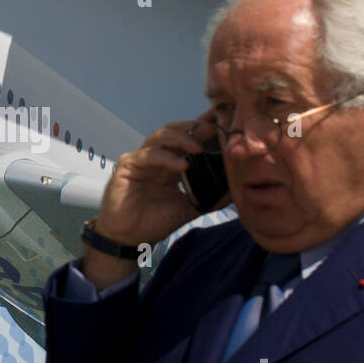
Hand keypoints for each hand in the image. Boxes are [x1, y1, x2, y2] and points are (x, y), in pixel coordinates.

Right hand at [82, 114, 225, 289]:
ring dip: (181, 139)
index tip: (223, 123)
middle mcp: (157, 157)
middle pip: (174, 130)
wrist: (129, 239)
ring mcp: (141, 159)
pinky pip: (148, 155)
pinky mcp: (128, 165)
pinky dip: (166, 158)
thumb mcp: (188, 208)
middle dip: (194, 127)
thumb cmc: (154, 222)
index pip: (188, 139)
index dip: (204, 129)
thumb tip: (236, 192)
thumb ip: (209, 198)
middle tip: (213, 128)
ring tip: (199, 148)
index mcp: (171, 164)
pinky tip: (182, 165)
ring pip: (160, 136)